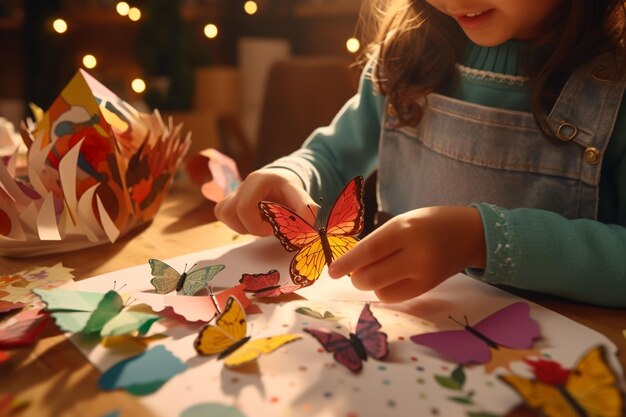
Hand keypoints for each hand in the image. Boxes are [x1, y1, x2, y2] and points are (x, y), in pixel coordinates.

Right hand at [214, 169, 317, 235]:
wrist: (281, 182)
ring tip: (260, 223)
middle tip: (268, 227)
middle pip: (230, 212)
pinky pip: (222, 214)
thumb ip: (306, 207)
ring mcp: (233, 192)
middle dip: (250, 227)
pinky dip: (236, 223)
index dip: (256, 224)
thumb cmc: (289, 189)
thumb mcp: (300, 195)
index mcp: (258, 181)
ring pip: (224, 214)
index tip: (272, 228)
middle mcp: (242, 185)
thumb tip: (308, 221)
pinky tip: (251, 221)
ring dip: (242, 226)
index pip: (244, 208)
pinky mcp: (229, 200)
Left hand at [328, 206, 485, 302]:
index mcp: (405, 230)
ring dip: (370, 283)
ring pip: (380, 290)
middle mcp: (415, 254)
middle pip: (371, 277)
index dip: (346, 263)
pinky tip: (390, 278)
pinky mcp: (427, 289)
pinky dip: (384, 290)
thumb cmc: (428, 223)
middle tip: (355, 270)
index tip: (331, 272)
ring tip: (381, 268)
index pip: (369, 251)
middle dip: (355, 276)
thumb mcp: (402, 222)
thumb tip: (350, 266)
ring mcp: (423, 275)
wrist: (468, 234)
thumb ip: (378, 242)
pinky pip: (394, 297)